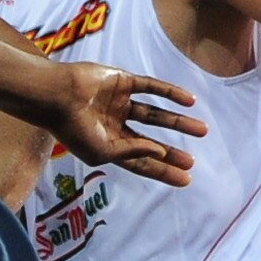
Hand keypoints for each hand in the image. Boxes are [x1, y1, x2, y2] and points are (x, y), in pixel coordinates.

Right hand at [45, 65, 203, 186]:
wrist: (57, 95)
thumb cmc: (73, 129)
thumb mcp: (103, 151)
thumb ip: (133, 152)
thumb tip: (160, 151)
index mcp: (107, 145)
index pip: (140, 162)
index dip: (162, 170)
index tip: (185, 178)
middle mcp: (114, 125)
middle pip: (150, 140)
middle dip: (171, 151)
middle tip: (192, 161)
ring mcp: (119, 103)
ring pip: (155, 114)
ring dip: (178, 122)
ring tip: (202, 130)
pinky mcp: (122, 82)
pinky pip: (151, 87)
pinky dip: (171, 93)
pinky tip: (190, 101)